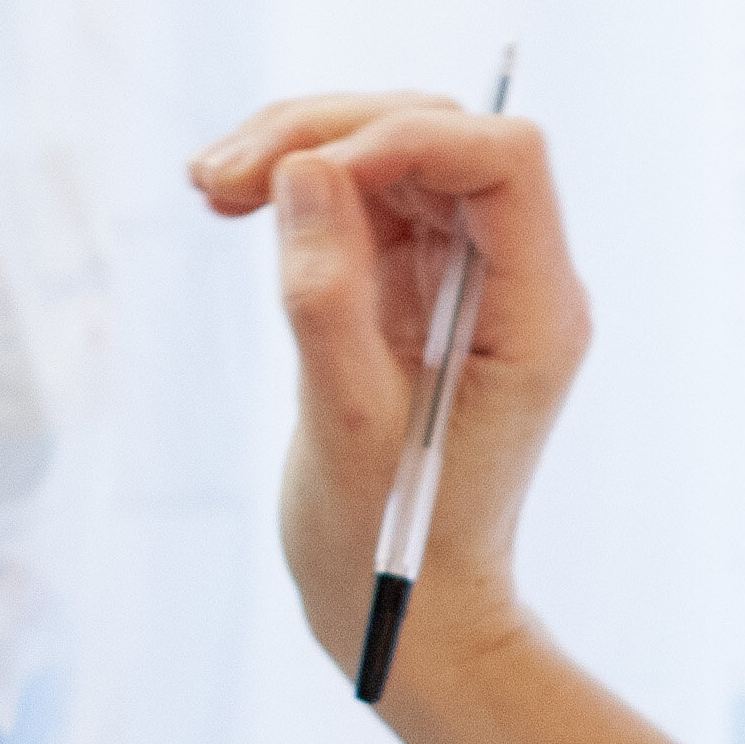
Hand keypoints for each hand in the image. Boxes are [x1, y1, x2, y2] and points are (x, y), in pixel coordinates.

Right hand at [183, 88, 585, 702]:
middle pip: (440, 137)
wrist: (404, 610)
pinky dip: (297, 185)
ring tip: (208, 186)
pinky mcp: (413, 286)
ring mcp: (463, 277)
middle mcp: (514, 279)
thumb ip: (328, 296)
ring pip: (394, 154)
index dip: (405, 138)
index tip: (306, 177)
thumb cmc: (392, 545)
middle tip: (220, 179)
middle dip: (330, 133)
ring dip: (300, 148)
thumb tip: (305, 169)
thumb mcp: (348, 427)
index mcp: (536, 313)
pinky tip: (230, 200)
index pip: (504, 160)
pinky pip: (363, 197)